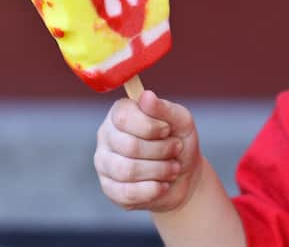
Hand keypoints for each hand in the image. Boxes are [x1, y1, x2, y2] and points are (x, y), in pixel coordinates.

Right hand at [95, 90, 201, 212]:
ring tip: (173, 168)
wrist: (184, 177)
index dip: (150, 126)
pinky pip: (127, 193)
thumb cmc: (178, 141)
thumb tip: (146, 96)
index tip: (167, 130)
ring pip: (128, 170)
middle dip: (161, 150)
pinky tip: (163, 185)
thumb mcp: (180, 121)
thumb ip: (164, 108)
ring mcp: (104, 164)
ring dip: (160, 170)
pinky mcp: (110, 189)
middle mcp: (106, 136)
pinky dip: (152, 189)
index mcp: (119, 114)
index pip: (122, 117)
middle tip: (176, 149)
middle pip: (129, 146)